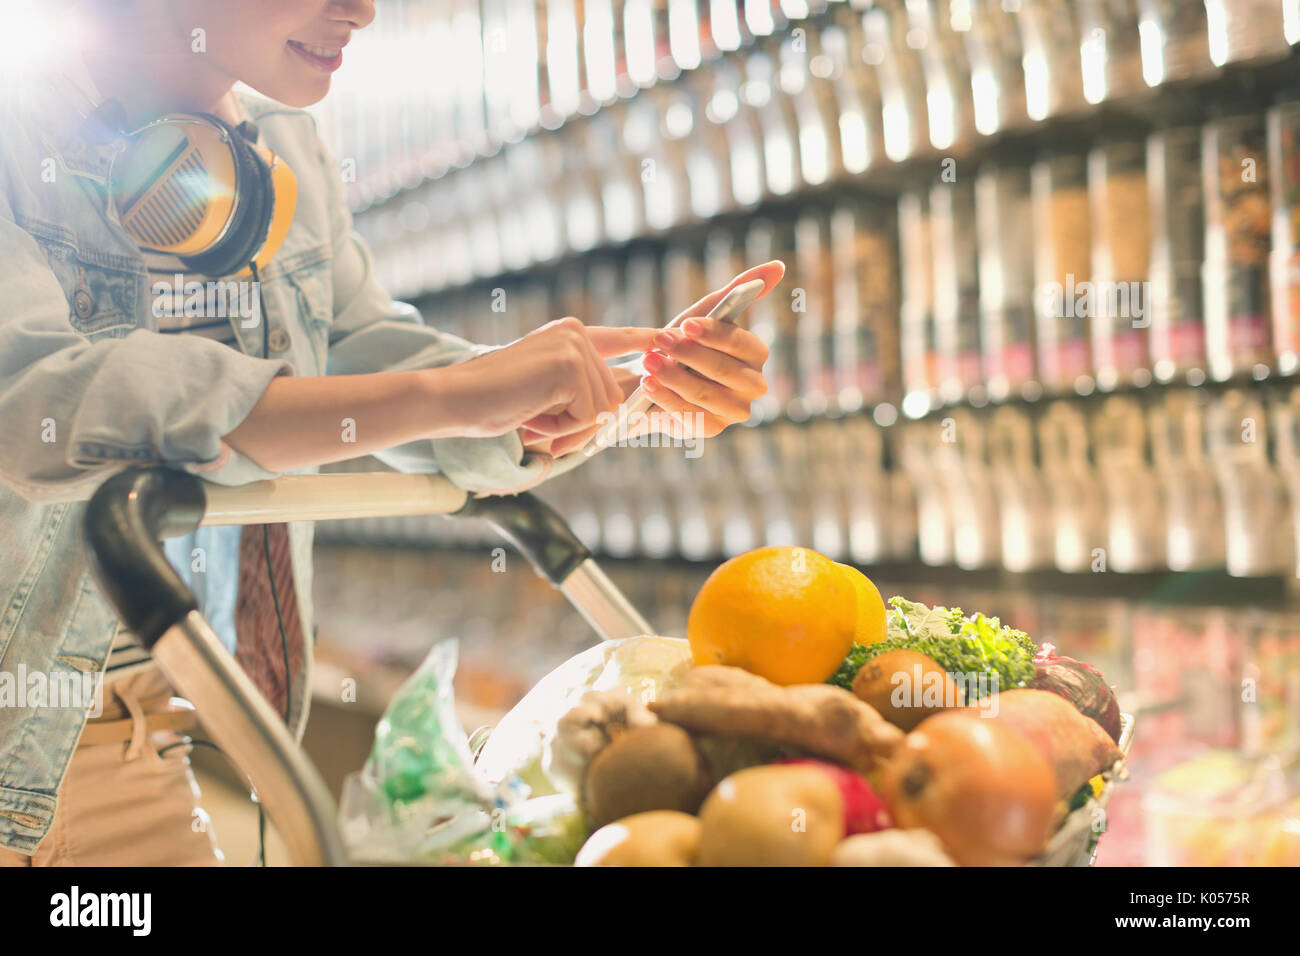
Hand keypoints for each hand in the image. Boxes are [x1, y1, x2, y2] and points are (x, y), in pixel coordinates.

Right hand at [443, 317, 656, 455]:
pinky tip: (530, 415)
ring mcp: (574, 347)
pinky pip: (588, 417)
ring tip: (531, 414)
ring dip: (568, 427)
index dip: (648, 340)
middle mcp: (575, 333)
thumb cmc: (491, 402)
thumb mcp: (545, 393)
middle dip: (582, 423)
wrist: (453, 400)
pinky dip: (560, 429)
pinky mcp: (569, 368)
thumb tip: (624, 406)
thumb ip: (581, 392)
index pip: (621, 337)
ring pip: (603, 409)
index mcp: (568, 334)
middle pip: (614, 394)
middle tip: (538, 420)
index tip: (672, 337)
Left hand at [639, 261, 782, 439]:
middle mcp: (754, 386)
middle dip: (688, 354)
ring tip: (648, 362)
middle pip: (724, 371)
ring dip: (673, 376)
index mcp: (757, 355)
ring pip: (705, 394)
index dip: (713, 334)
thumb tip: (779, 266)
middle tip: (660, 341)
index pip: (741, 344)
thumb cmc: (684, 343)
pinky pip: (689, 415)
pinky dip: (666, 397)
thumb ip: (739, 291)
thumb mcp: (705, 315)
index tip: (685, 324)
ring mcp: (734, 411)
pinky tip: (649, 384)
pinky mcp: (711, 429)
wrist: (653, 375)